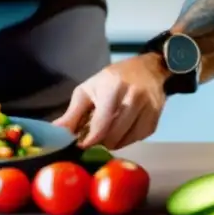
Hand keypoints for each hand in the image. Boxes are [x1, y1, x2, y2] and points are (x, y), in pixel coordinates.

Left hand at [52, 54, 168, 149]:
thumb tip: (57, 134)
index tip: (81, 145)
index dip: (90, 140)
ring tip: (105, 134)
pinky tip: (121, 131)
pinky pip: (138, 138)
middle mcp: (134, 97)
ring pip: (127, 139)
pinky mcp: (156, 118)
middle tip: (92, 138)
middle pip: (114, 134)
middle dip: (100, 141)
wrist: (147, 69)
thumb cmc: (112, 79)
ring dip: (113, 142)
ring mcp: (149, 108)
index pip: (102, 124)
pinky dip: (127, 139)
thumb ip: (73, 114)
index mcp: (114, 87)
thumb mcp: (88, 90)